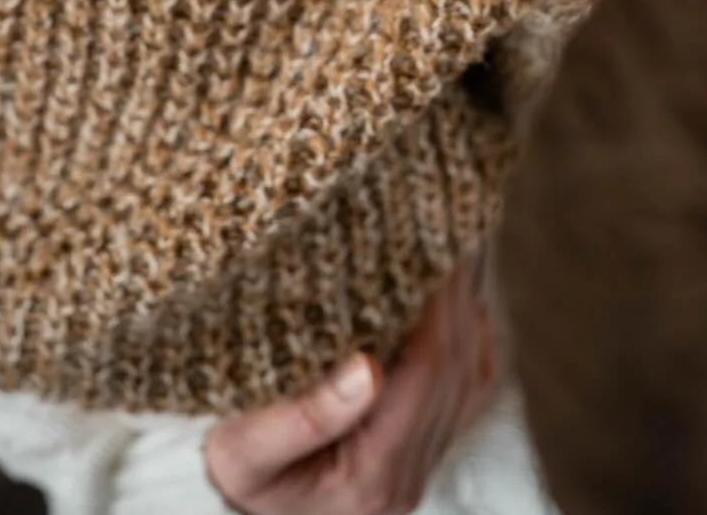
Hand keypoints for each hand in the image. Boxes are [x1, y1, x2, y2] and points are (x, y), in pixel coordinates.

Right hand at [203, 259, 496, 514]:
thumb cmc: (239, 478)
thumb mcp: (243, 454)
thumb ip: (301, 419)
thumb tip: (366, 368)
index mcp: (373, 476)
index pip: (428, 375)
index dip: (438, 308)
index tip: (430, 248)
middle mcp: (410, 474)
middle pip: (456, 369)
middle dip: (455, 295)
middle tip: (445, 228)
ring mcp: (423, 464)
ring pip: (467, 375)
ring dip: (463, 308)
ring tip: (452, 247)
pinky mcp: (424, 450)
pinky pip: (466, 387)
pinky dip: (467, 336)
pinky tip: (458, 299)